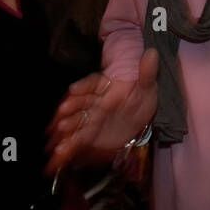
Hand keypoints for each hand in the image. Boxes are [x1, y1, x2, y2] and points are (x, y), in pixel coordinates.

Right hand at [44, 49, 158, 175]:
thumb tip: (152, 53)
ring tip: (59, 138)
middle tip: (62, 115)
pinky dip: (66, 149)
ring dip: (65, 130)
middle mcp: (93, 102)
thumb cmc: (141, 97)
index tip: (73, 90)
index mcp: (105, 87)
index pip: (91, 84)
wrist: (139, 116)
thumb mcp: (147, 85)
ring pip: (74, 123)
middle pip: (78, 105)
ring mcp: (89, 119)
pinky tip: (58, 156)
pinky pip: (75, 141)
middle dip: (70, 110)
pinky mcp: (87, 135)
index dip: (82, 87)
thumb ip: (147, 71)